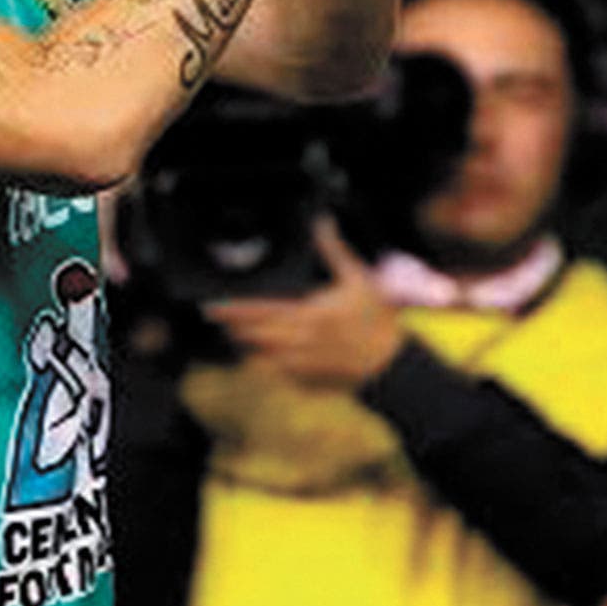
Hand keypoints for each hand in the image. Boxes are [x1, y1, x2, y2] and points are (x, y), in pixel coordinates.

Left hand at [202, 217, 406, 387]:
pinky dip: (270, 367)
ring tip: (239, 337)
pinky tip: (268, 358)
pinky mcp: (308, 382)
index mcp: (309, 314)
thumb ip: (334, 250)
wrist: (392, 364)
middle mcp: (301, 342)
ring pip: (262, 359)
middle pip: (255, 337)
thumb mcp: (358, 278)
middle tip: (224, 321)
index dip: (234, 310)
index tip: (214, 308)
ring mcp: (303, 366)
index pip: (261, 311)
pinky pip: (279, 376)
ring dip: (250, 348)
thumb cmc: (377, 319)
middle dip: (237, 329)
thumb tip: (322, 222)